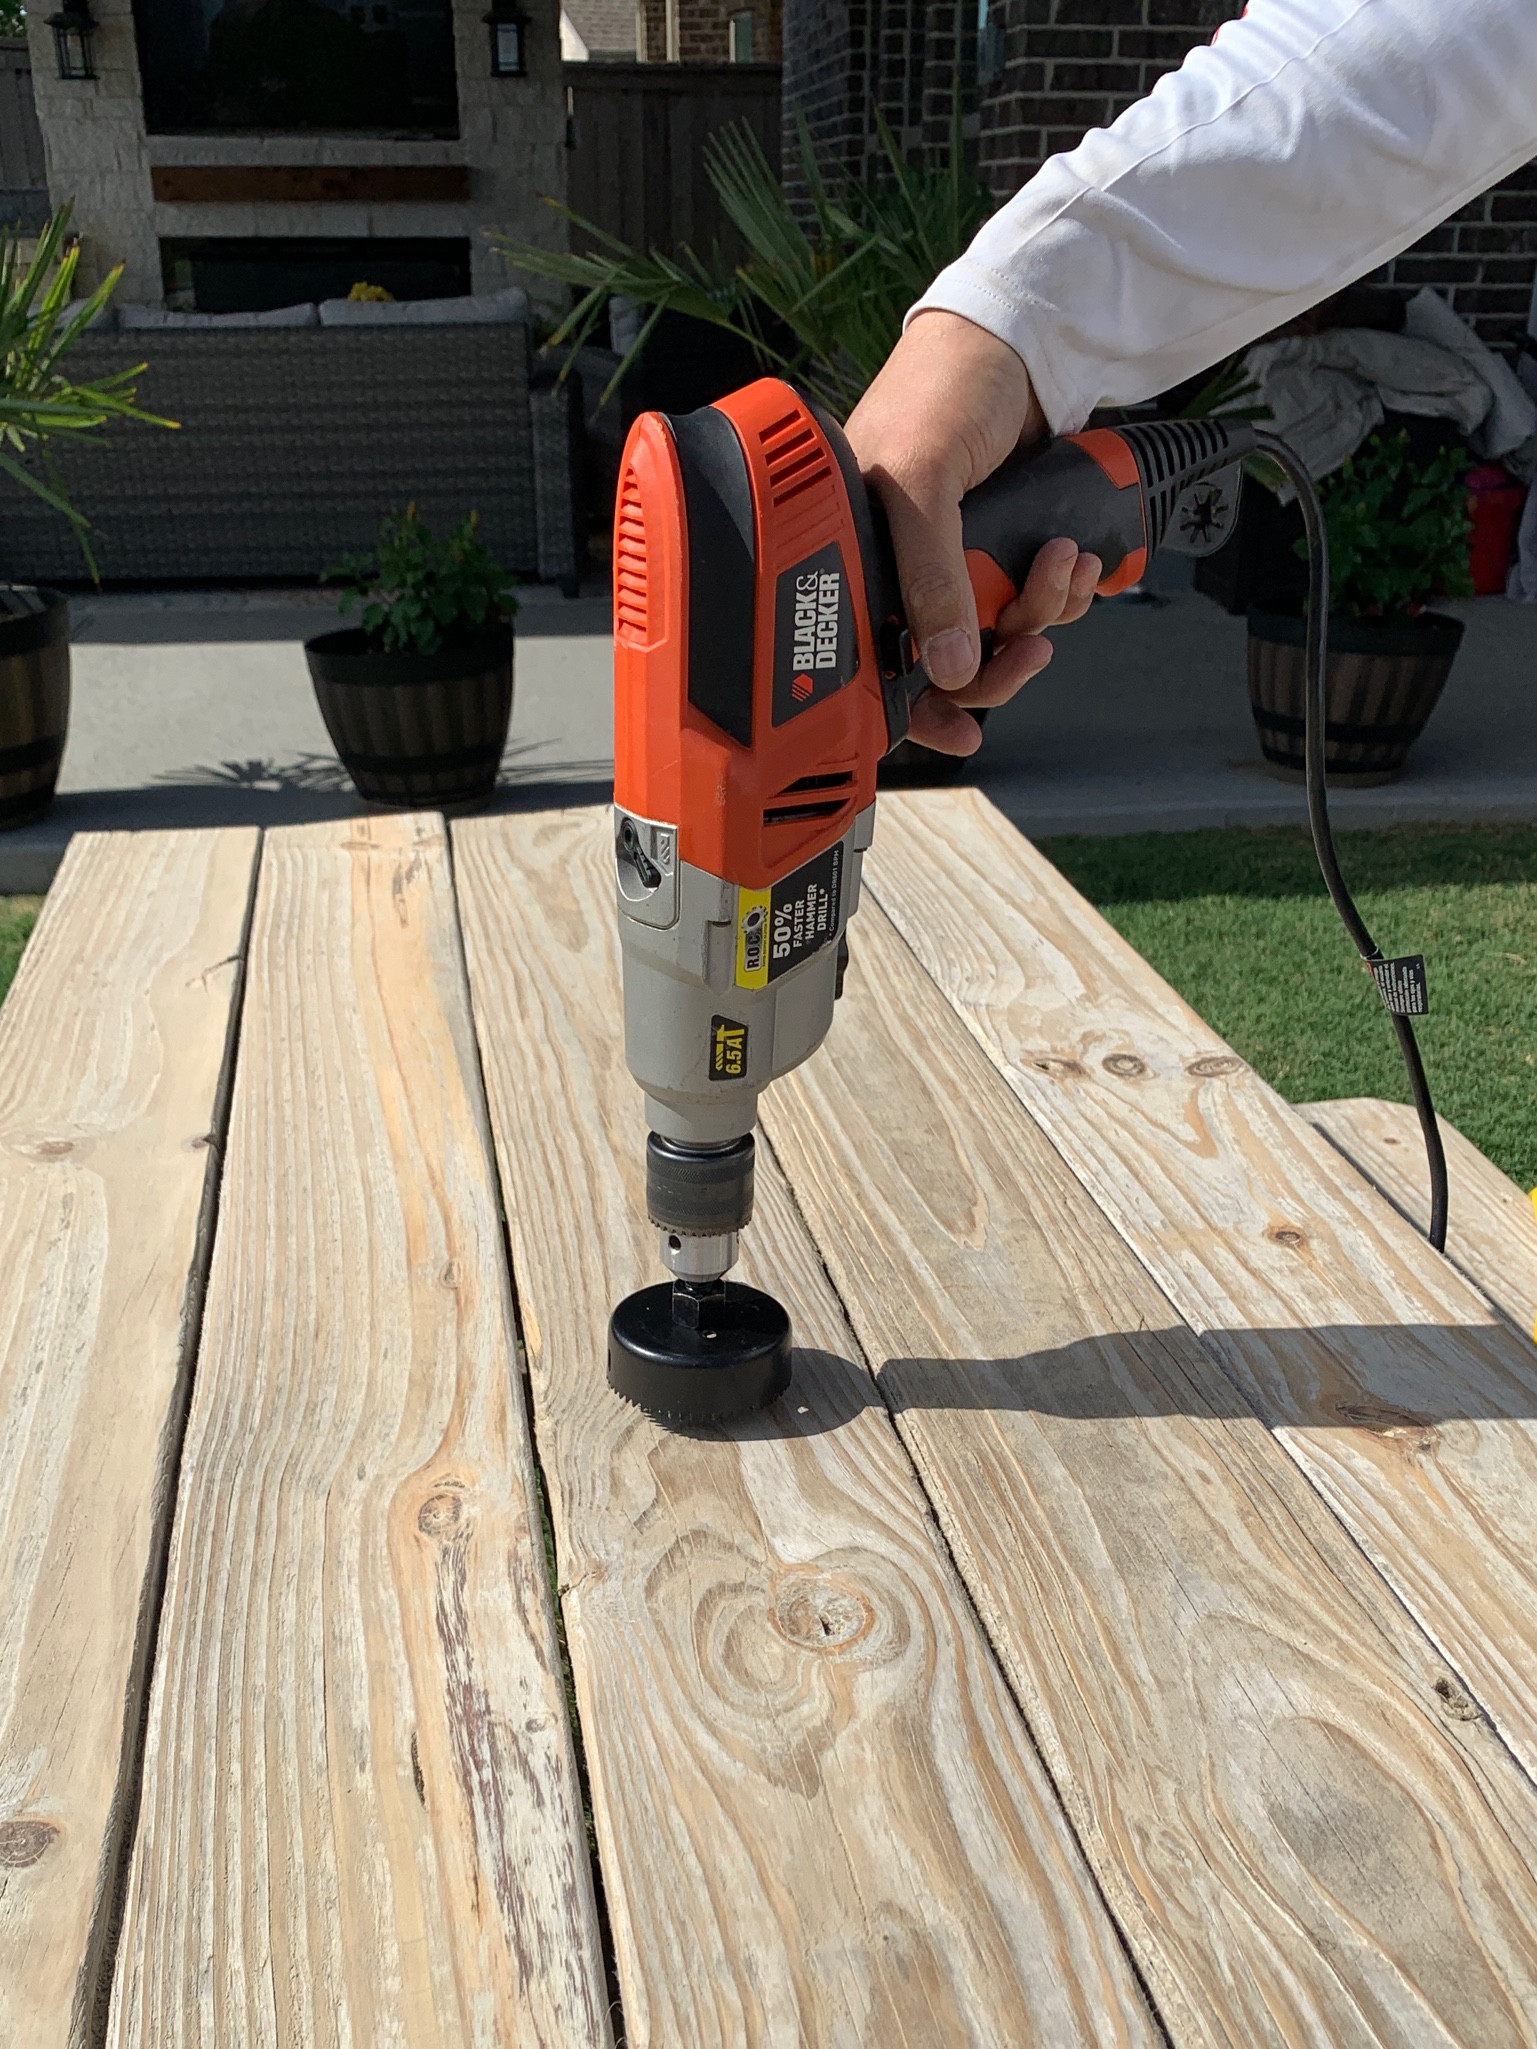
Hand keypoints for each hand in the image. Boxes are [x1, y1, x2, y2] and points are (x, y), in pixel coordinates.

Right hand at [845, 309, 1102, 753]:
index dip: (919, 710)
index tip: (962, 734)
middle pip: (951, 664)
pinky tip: (1075, 558)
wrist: (1015, 340)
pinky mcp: (1007, 550)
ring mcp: (959, 564)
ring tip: (1062, 564)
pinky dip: (1065, 592)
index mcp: (858, 562)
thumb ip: (930, 573)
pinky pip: (1038, 602)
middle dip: (1003, 658)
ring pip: (1002, 634)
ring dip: (1044, 613)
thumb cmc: (941, 388)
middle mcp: (905, 572)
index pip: (876, 665)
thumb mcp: (921, 478)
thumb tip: (946, 666)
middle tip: (1032, 645)